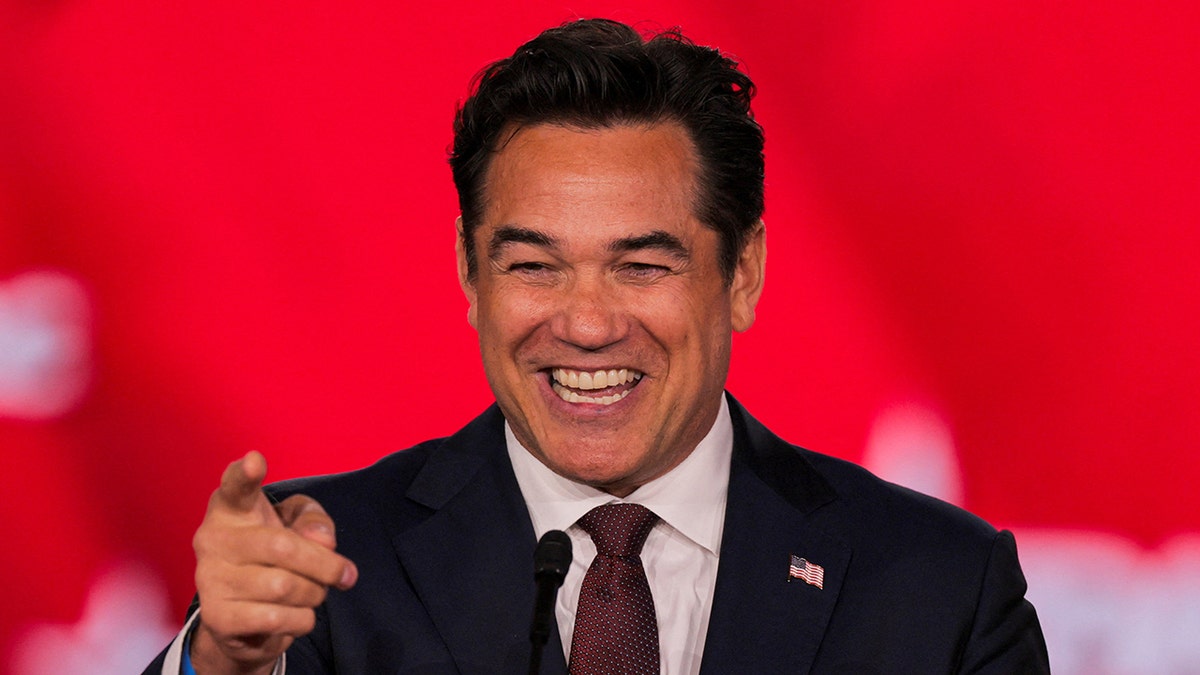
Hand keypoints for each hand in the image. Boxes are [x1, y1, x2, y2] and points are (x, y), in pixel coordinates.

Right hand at [189, 451, 357, 674]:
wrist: (242, 615)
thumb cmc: (274, 557)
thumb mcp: (299, 527)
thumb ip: (315, 521)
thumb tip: (321, 542)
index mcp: (232, 508)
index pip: (235, 486)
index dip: (244, 473)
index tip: (254, 460)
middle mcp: (213, 539)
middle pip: (283, 546)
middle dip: (326, 565)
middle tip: (345, 575)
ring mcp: (210, 579)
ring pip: (284, 587)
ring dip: (314, 595)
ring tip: (313, 594)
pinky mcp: (216, 617)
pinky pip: (276, 619)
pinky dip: (301, 620)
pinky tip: (296, 615)